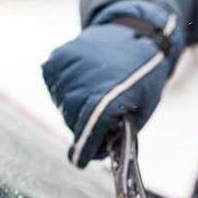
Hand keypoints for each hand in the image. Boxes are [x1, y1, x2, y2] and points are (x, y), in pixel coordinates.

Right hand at [42, 0, 183, 167]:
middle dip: (83, 128)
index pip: (90, 130)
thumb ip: (121, 132)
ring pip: (62, 106)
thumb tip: (98, 152)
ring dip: (75, 109)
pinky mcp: (56, 60)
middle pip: (72, 120)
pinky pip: (55, 89)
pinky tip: (82, 85)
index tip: (79, 162)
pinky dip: (66, 93)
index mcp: (110, 95)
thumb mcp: (142, 108)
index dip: (85, 148)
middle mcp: (84, 81)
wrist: (131, 35)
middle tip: (98, 123)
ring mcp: (67, 68)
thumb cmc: (142, 77)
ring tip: (94, 96)